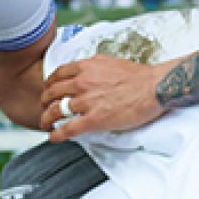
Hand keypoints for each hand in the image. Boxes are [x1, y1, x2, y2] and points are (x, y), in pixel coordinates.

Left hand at [39, 56, 166, 140]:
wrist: (154, 88)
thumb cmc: (138, 76)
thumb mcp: (111, 61)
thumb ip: (94, 65)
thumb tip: (87, 68)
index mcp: (86, 67)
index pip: (58, 74)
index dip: (49, 84)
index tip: (49, 89)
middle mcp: (82, 83)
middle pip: (52, 93)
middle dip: (44, 101)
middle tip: (44, 107)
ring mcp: (87, 102)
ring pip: (56, 111)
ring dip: (46, 119)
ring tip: (45, 124)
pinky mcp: (94, 120)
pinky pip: (68, 129)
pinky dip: (57, 134)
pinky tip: (53, 138)